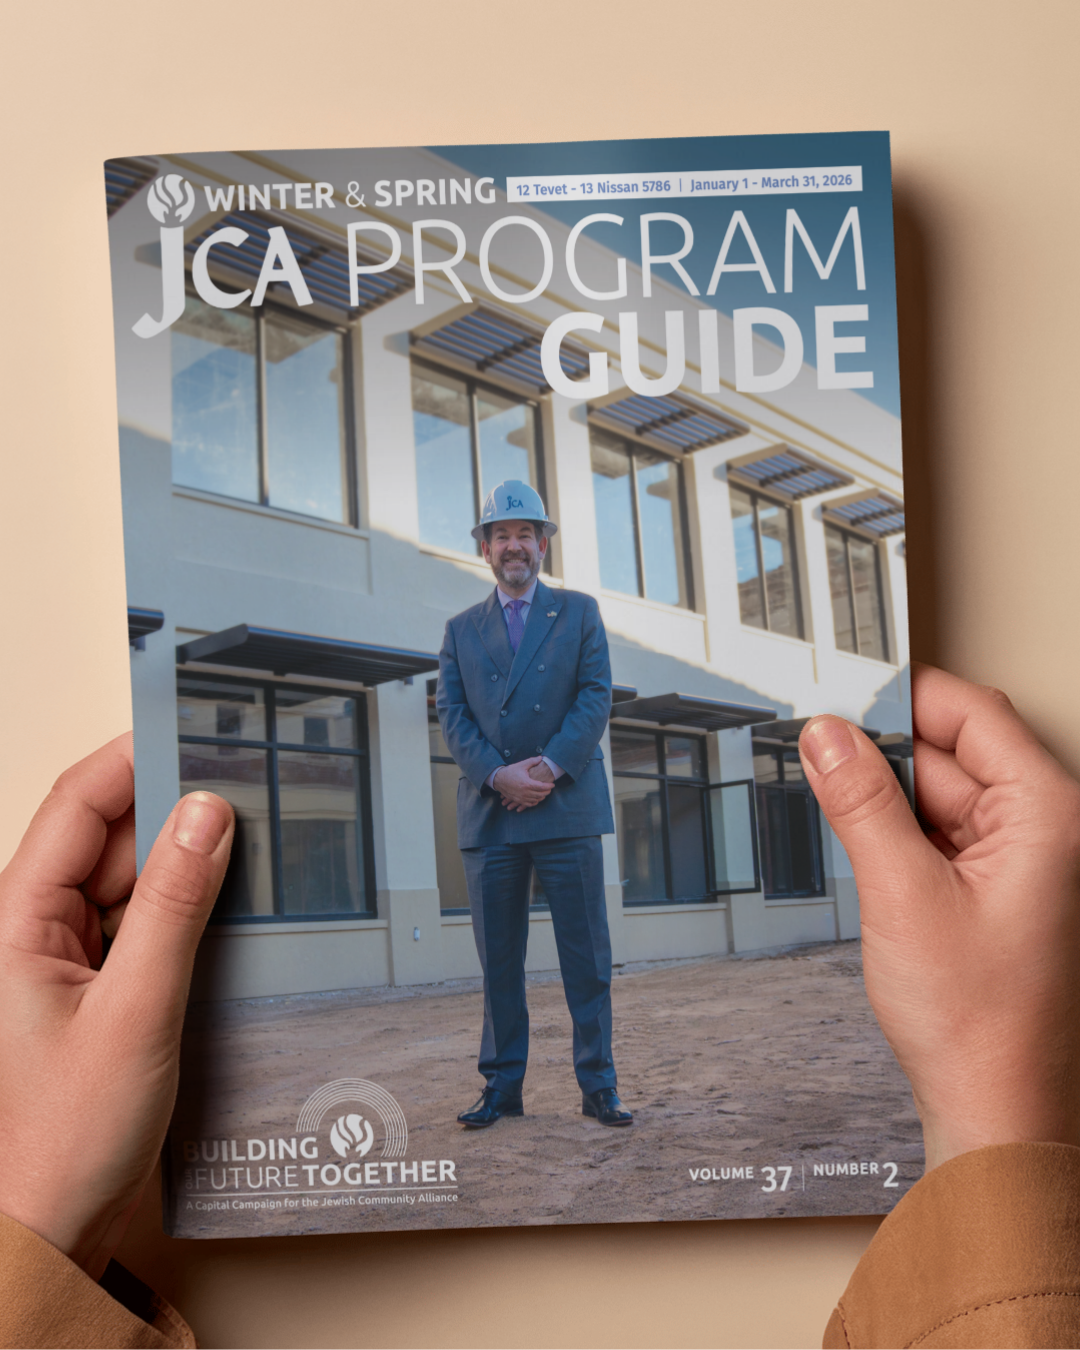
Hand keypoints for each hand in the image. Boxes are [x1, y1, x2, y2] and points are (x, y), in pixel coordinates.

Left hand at [0, 734, 233, 1278]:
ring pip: (131, 876)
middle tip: (247, 792)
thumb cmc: (61, 1139)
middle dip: (174, 809)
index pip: (77, 804)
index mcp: (15, 920)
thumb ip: (175, 906)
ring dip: (185, 863)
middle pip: (109, 834)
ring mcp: (64, 955)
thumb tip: (207, 816)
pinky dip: (184, 907)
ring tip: (247, 849)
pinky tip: (227, 907)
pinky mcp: (95, 984)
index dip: (134, 757)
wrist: (49, 1227)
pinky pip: (142, 920)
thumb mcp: (135, 1011)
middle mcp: (34, 927)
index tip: (195, 731)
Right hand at [494, 756, 553, 811]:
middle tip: (550, 789)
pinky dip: (534, 802)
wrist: (498, 779)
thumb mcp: (521, 765)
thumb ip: (532, 761)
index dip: (549, 786)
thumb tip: (541, 758)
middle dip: (547, 792)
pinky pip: (528, 804)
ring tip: (544, 793)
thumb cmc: (510, 771)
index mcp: (527, 783)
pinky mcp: (517, 800)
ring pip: (535, 800)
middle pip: (540, 794)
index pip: (542, 787)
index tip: (553, 784)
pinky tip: (537, 799)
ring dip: (541, 797)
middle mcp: (524, 792)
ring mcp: (521, 798)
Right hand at [799, 664, 1079, 1171]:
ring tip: (832, 803)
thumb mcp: (902, 893)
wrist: (993, 1110)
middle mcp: (1043, 832)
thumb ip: (861, 803)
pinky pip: (938, 835)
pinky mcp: (993, 890)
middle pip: (953, 754)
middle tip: (818, 749)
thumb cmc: (980, 1024)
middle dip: (883, 752)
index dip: (907, 697)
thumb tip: (829, 737)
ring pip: (940, 795)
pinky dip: (896, 832)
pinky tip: (859, 843)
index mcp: (1048, 817)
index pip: (975, 716)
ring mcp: (1019, 862)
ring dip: (885, 796)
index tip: (847, 692)